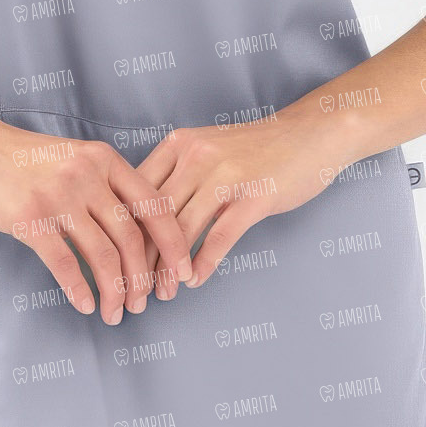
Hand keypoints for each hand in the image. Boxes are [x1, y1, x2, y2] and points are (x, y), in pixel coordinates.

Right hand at [0, 105, 194, 322]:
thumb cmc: (17, 159)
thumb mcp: (70, 158)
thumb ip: (101, 184)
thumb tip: (132, 229)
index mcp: (104, 160)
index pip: (155, 205)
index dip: (174, 244)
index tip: (181, 274)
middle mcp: (87, 175)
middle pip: (132, 237)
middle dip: (143, 278)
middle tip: (142, 303)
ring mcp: (59, 196)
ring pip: (104, 255)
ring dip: (114, 292)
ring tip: (114, 313)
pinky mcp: (30, 218)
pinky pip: (65, 264)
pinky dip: (79, 291)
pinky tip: (85, 305)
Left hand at [135, 100, 349, 287]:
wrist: (308, 134)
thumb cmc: (254, 149)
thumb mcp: (206, 149)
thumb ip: (176, 175)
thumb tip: (141, 218)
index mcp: (178, 144)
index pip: (136, 192)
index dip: (122, 230)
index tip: (116, 260)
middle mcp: (196, 156)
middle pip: (153, 215)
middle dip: (139, 256)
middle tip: (132, 286)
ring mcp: (225, 175)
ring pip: (181, 230)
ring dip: (168, 268)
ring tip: (161, 292)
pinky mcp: (254, 196)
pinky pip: (219, 236)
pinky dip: (202, 263)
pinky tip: (194, 281)